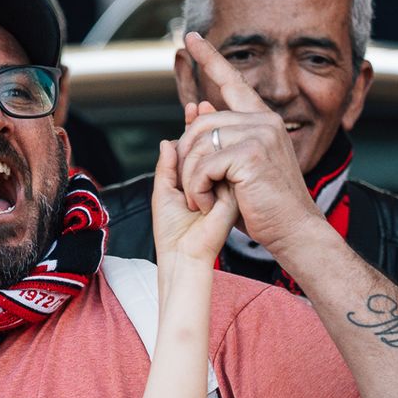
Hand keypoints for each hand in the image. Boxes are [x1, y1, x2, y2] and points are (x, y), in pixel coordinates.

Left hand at [152, 136, 236, 267]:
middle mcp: (217, 176)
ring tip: (188, 201)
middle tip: (178, 188)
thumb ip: (166, 164)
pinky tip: (201, 208)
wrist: (184, 256)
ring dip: (189, 173)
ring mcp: (227, 183)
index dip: (181, 147)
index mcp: (202, 176)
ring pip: (209, 154)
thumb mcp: (163, 190)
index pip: (194, 145)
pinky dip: (199, 186)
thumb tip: (167, 141)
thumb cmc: (172, 230)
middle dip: (183, 159)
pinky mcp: (234, 194)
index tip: (173, 174)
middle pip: (202, 144)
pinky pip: (216, 171)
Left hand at [175, 33, 324, 252]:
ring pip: (198, 145)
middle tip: (190, 188)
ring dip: (190, 178)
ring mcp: (260, 134)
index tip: (191, 37)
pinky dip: (196, 188)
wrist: (294, 229)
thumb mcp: (240, 167)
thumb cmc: (266, 204)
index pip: (232, 80)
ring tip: (199, 200)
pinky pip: (203, 165)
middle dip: (185, 159)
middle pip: (199, 124)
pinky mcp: (252, 155)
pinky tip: (205, 203)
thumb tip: (197, 109)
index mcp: (263, 119)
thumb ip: (222, 140)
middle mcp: (264, 120)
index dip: (210, 58)